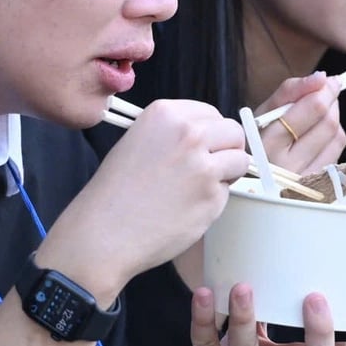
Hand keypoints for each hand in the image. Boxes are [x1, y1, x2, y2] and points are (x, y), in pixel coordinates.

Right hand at [45, 101, 249, 300]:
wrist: (105, 232)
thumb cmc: (115, 192)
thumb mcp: (138, 141)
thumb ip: (173, 133)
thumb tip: (208, 137)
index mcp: (165, 114)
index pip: (211, 113)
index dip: (210, 132)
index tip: (203, 147)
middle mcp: (188, 133)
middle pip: (233, 132)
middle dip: (227, 149)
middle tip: (210, 167)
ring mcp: (203, 165)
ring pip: (240, 160)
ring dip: (227, 174)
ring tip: (199, 188)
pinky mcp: (212, 196)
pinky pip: (228, 192)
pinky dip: (215, 200)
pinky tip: (188, 207)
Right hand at [251, 73, 345, 173]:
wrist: (254, 176)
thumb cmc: (258, 141)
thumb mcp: (264, 112)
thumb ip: (291, 90)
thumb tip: (321, 78)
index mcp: (269, 145)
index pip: (312, 110)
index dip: (325, 91)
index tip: (328, 80)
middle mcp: (288, 167)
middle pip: (328, 124)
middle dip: (330, 102)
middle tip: (325, 93)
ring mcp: (306, 180)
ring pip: (337, 138)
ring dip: (333, 119)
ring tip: (316, 116)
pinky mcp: (320, 186)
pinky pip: (338, 154)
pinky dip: (332, 138)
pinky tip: (318, 136)